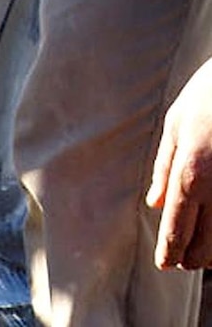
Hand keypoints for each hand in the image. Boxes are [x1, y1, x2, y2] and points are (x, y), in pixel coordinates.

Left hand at [146, 57, 211, 268]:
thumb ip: (163, 167)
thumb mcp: (175, 126)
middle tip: (183, 263)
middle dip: (193, 256)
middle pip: (206, 242)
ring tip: (202, 256)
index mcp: (190, 172)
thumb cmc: (208, 96)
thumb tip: (153, 203)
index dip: (170, 249)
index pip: (176, 225)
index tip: (166, 265)